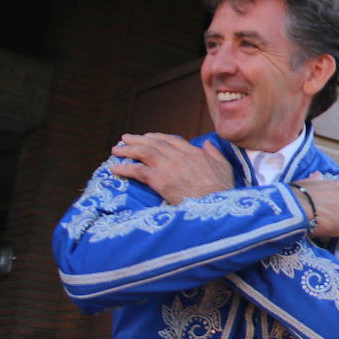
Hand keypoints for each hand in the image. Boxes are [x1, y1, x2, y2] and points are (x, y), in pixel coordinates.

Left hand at [109, 134, 232, 204]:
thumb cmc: (222, 188)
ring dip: (127, 150)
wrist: (216, 202)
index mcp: (193, 152)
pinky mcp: (159, 180)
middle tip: (125, 139)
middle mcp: (178, 156)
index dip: (156, 137)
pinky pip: (137, 171)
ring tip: (116, 150)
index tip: (147, 137)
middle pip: (153, 143)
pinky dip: (124, 168)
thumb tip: (208, 144)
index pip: (170, 140)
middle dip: (137, 140)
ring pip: (143, 153)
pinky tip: (114, 168)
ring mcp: (167, 167)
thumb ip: (215, 153)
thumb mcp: (224, 166)